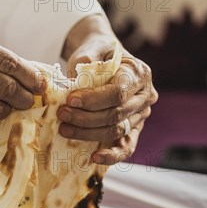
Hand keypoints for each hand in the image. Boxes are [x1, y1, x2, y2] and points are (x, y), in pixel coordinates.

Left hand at [59, 17, 157, 164]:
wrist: (102, 58)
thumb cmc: (96, 54)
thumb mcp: (91, 49)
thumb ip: (86, 60)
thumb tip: (75, 79)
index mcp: (138, 73)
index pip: (117, 93)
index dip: (93, 100)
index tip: (70, 100)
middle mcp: (145, 96)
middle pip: (115, 114)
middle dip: (85, 118)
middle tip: (62, 114)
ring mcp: (140, 115)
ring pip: (115, 131)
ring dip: (88, 133)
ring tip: (64, 129)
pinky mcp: (132, 130)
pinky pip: (126, 147)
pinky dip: (112, 156)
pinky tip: (94, 157)